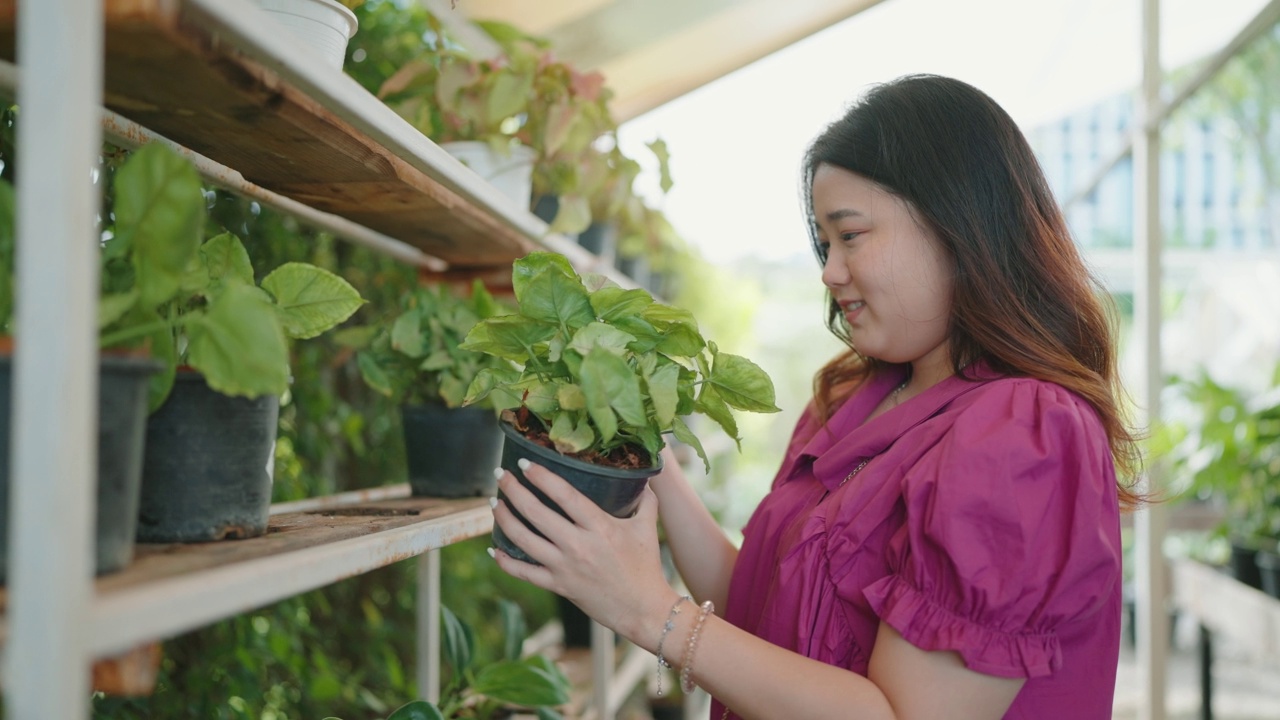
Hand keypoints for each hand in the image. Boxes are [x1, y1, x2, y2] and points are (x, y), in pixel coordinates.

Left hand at [491, 459, 679, 646]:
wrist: (642, 609)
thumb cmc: (645, 567)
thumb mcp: (648, 528)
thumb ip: (646, 500)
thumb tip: (644, 478)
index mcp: (600, 527)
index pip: (565, 495)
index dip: (542, 477)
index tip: (525, 463)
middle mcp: (578, 545)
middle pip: (536, 513)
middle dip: (513, 490)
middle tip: (500, 474)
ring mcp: (565, 567)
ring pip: (523, 539)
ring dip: (504, 519)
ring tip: (494, 502)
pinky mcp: (558, 586)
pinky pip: (524, 573)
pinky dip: (505, 562)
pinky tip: (493, 549)